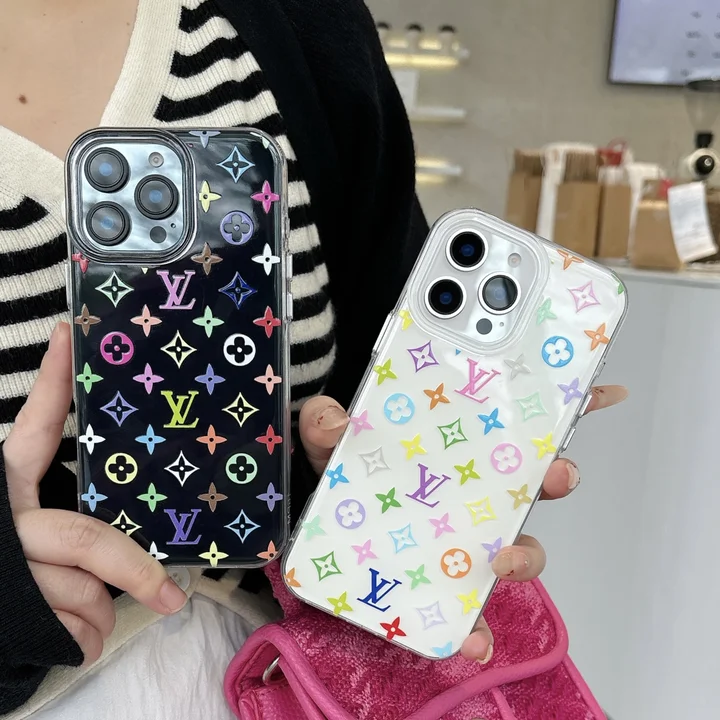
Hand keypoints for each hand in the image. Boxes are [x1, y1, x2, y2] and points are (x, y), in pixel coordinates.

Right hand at [2, 322, 186, 664]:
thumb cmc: (9, 582)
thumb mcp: (31, 539)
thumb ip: (71, 529)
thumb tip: (135, 550)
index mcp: (5, 492)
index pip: (32, 430)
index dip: (51, 383)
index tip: (69, 332)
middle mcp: (4, 524)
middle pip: (83, 539)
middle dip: (134, 570)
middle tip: (171, 597)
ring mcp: (5, 572)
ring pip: (83, 594)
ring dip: (97, 614)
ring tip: (86, 614)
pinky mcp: (8, 619)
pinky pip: (73, 633)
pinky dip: (83, 640)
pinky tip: (65, 636)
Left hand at [298, 386, 627, 662]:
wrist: (319, 507)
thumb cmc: (337, 463)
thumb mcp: (327, 433)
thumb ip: (325, 421)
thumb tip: (339, 424)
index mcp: (452, 445)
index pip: (515, 422)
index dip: (563, 405)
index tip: (601, 391)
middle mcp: (470, 489)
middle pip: (530, 484)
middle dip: (555, 477)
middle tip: (555, 473)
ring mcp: (459, 536)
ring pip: (515, 547)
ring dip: (524, 556)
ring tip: (503, 563)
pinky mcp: (438, 580)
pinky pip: (468, 609)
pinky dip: (477, 628)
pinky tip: (471, 640)